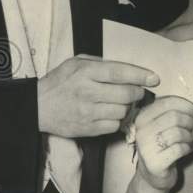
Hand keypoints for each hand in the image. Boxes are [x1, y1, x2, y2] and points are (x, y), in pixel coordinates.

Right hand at [37, 55, 158, 137]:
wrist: (38, 107)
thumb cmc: (59, 82)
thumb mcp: (75, 63)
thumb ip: (100, 63)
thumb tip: (127, 70)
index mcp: (85, 72)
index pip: (119, 72)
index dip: (140, 75)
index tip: (154, 78)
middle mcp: (88, 92)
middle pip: (126, 94)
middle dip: (137, 92)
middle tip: (137, 91)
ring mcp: (88, 112)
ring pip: (123, 111)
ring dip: (126, 106)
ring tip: (119, 102)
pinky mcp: (88, 128)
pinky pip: (114, 125)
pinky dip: (117, 120)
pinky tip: (110, 114)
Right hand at [134, 96, 192, 191]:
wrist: (152, 176)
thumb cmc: (160, 147)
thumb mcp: (159, 127)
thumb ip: (170, 113)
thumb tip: (191, 106)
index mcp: (142, 118)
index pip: (166, 102)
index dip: (184, 105)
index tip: (191, 111)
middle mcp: (141, 132)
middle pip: (174, 117)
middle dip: (188, 121)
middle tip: (191, 127)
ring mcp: (147, 148)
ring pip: (178, 132)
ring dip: (188, 136)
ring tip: (186, 140)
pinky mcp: (156, 163)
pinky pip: (179, 149)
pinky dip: (186, 148)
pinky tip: (183, 150)